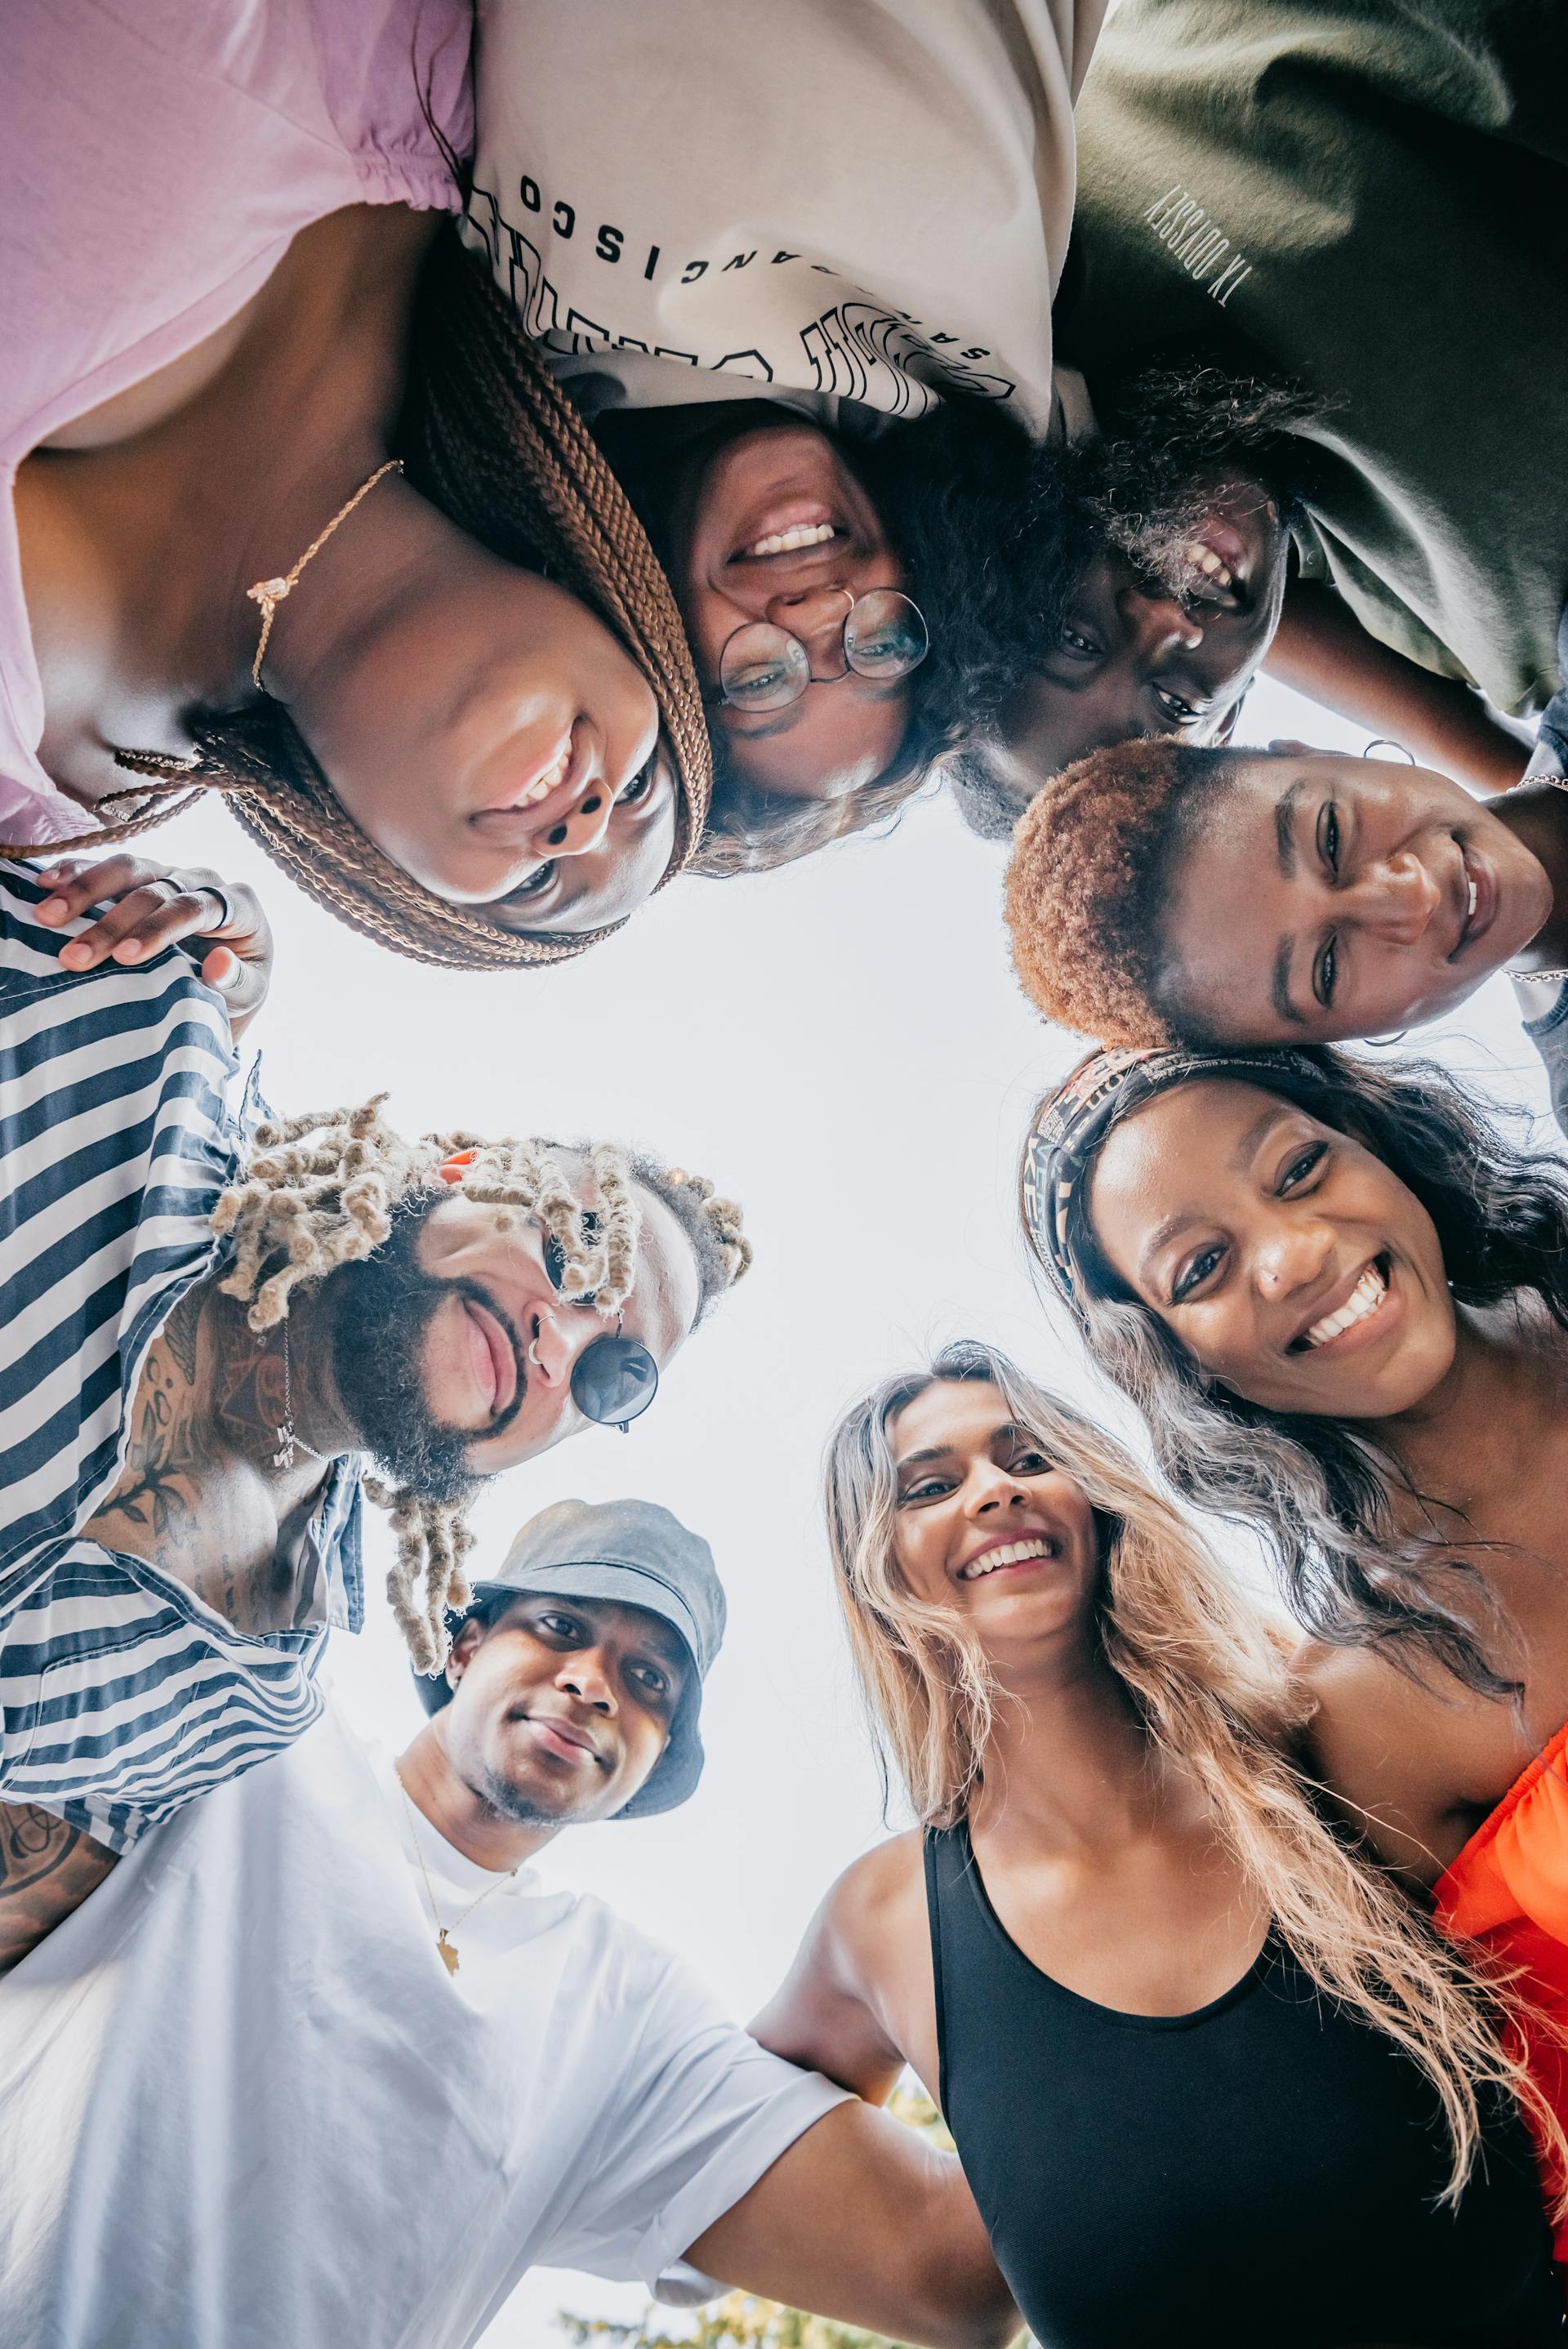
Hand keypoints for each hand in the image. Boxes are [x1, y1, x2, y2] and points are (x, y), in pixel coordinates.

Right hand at [33, 855, 272, 1040]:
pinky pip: (109, 867)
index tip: (125, 957)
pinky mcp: (144, 874)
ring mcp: (172, 872)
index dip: (158, 929)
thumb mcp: (249, 993)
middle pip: (154, 891)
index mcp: (239, 904)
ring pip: (128, 870)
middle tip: (74, 956)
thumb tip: (219, 963)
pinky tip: (46, 884)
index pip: (195, 909)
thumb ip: (238, 983)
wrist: (231, 971)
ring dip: (84, 891)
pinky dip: (78, 872)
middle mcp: (204, 880)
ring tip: (47, 915)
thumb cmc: (240, 984)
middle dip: (111, 924)